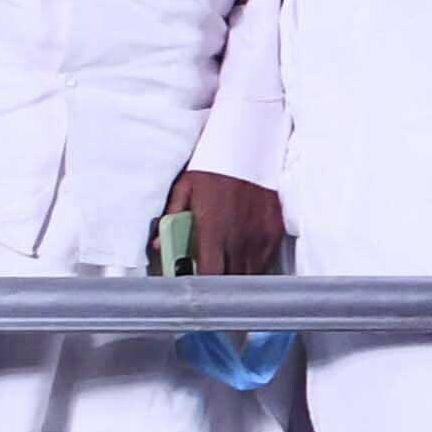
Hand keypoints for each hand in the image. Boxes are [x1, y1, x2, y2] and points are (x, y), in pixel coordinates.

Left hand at [168, 168, 291, 279]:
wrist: (249, 145)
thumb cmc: (214, 166)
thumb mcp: (185, 187)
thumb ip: (172, 217)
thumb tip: (158, 244)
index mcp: (213, 229)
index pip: (209, 275)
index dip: (201, 287)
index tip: (193, 286)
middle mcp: (239, 237)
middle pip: (231, 280)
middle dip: (219, 284)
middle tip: (208, 279)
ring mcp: (260, 235)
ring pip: (251, 274)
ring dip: (238, 276)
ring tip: (226, 270)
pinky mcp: (274, 230)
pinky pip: (266, 260)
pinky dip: (255, 264)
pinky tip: (244, 257)